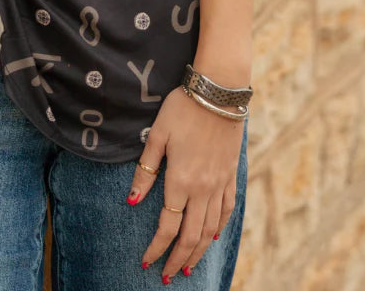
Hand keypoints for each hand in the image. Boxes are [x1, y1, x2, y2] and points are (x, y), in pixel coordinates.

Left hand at [127, 86, 243, 280]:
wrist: (218, 93)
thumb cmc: (182, 109)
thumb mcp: (157, 135)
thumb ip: (145, 170)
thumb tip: (133, 202)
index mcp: (180, 180)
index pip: (167, 226)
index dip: (156, 248)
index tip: (145, 262)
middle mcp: (202, 189)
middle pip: (191, 235)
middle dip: (176, 258)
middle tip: (166, 276)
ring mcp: (220, 184)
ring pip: (211, 229)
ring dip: (199, 251)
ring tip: (187, 266)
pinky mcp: (231, 175)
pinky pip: (227, 210)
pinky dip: (219, 229)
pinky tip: (213, 237)